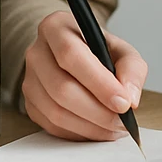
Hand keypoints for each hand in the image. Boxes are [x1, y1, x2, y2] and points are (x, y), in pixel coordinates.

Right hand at [21, 10, 147, 140]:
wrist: (77, 59)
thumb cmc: (98, 52)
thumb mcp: (121, 50)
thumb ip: (132, 68)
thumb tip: (130, 98)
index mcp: (55, 28)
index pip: (71, 55)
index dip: (99, 82)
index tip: (123, 103)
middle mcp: (36, 52)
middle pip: (61, 88)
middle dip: (97, 111)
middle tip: (122, 121)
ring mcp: (29, 80)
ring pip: (56, 111)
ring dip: (91, 126)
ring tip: (114, 127)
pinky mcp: (30, 104)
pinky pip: (53, 126)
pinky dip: (80, 133)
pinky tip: (98, 128)